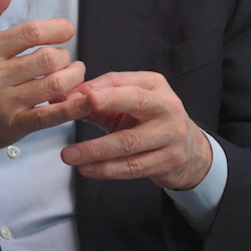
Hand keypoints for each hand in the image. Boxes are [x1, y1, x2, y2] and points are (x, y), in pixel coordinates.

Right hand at [0, 0, 91, 160]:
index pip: (31, 32)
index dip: (57, 28)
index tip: (66, 30)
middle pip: (48, 58)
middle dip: (65, 55)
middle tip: (64, 57)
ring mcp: (3, 104)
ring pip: (53, 85)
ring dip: (73, 77)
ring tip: (73, 73)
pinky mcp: (12, 127)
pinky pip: (49, 116)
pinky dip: (72, 108)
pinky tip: (83, 99)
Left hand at [59, 71, 213, 189]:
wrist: (189, 150)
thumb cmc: (150, 123)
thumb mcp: (126, 108)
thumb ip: (96, 103)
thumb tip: (61, 98)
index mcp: (154, 85)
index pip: (121, 81)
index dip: (94, 87)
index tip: (70, 96)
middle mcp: (167, 106)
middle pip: (135, 101)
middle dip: (105, 102)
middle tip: (74, 106)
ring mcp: (171, 134)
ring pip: (129, 142)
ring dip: (95, 150)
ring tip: (70, 155)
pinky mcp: (169, 160)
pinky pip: (134, 166)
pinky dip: (107, 169)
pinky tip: (88, 169)